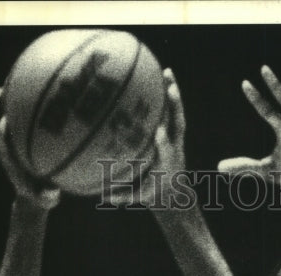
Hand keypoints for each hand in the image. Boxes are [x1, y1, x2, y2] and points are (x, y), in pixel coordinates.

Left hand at [0, 88, 60, 209]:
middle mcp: (7, 148)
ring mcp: (10, 141)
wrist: (32, 196)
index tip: (5, 123)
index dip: (2, 134)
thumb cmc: (41, 197)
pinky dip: (22, 102)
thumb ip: (48, 197)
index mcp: (11, 162)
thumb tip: (53, 192)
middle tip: (3, 90)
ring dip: (7, 99)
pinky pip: (18, 115)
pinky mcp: (18, 137)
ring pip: (4, 116)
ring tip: (12, 78)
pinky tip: (33, 86)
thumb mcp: (46, 201)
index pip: (3, 145)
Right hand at [104, 68, 186, 207]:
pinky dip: (169, 90)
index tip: (159, 132)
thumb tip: (103, 197)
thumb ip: (123, 196)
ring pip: (177, 113)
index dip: (164, 142)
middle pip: (177, 126)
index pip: (166, 152)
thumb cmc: (150, 190)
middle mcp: (174, 147)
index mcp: (167, 163)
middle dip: (175, 110)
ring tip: (167, 72)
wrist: (172, 188)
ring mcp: (176, 137)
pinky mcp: (174, 129)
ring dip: (174, 93)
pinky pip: (172, 108)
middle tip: (171, 91)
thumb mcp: (138, 196)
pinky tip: (163, 72)